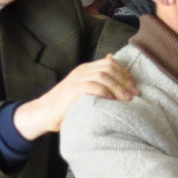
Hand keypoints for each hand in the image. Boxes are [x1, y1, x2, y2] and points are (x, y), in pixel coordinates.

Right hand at [13, 56, 135, 139]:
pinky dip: (105, 93)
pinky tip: (112, 101)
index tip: (134, 86)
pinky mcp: (72, 90)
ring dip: (118, 87)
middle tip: (135, 94)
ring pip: (103, 76)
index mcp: (85, 69)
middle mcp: (81, 71)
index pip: (110, 63)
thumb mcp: (83, 90)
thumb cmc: (66, 105)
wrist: (43, 114)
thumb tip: (113, 69)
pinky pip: (93, 86)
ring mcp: (76, 80)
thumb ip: (97, 82)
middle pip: (109, 68)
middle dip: (125, 80)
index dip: (125, 73)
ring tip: (127, 99)